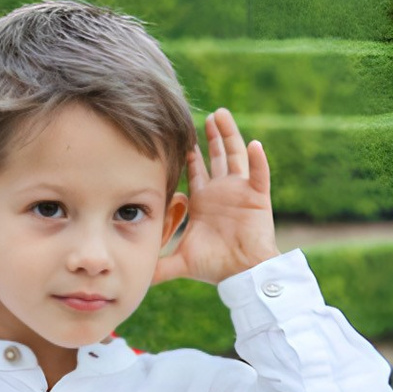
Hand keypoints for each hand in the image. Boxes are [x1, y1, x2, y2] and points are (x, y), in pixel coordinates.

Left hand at [171, 108, 276, 284]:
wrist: (243, 275)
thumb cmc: (215, 267)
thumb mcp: (180, 262)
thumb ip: (158, 266)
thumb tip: (133, 276)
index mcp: (204, 201)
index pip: (196, 170)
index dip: (190, 153)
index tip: (181, 135)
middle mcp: (222, 192)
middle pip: (217, 156)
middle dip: (211, 136)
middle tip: (205, 115)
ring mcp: (241, 192)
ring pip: (236, 156)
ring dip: (230, 136)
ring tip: (221, 115)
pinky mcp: (257, 198)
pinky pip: (259, 175)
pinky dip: (258, 160)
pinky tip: (255, 143)